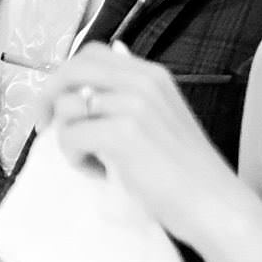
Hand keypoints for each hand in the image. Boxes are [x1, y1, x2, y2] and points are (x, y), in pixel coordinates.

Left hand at [33, 42, 248, 248]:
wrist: (217, 207)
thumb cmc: (187, 174)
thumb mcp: (161, 119)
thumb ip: (129, 98)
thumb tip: (94, 79)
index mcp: (152, 75)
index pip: (92, 54)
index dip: (66, 75)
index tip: (56, 102)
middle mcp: (142, 81)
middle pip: (72, 69)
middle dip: (49, 95)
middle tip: (44, 126)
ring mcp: (134, 105)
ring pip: (67, 106)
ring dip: (67, 137)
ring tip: (92, 161)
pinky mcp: (124, 134)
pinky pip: (71, 136)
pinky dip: (75, 158)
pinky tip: (99, 173)